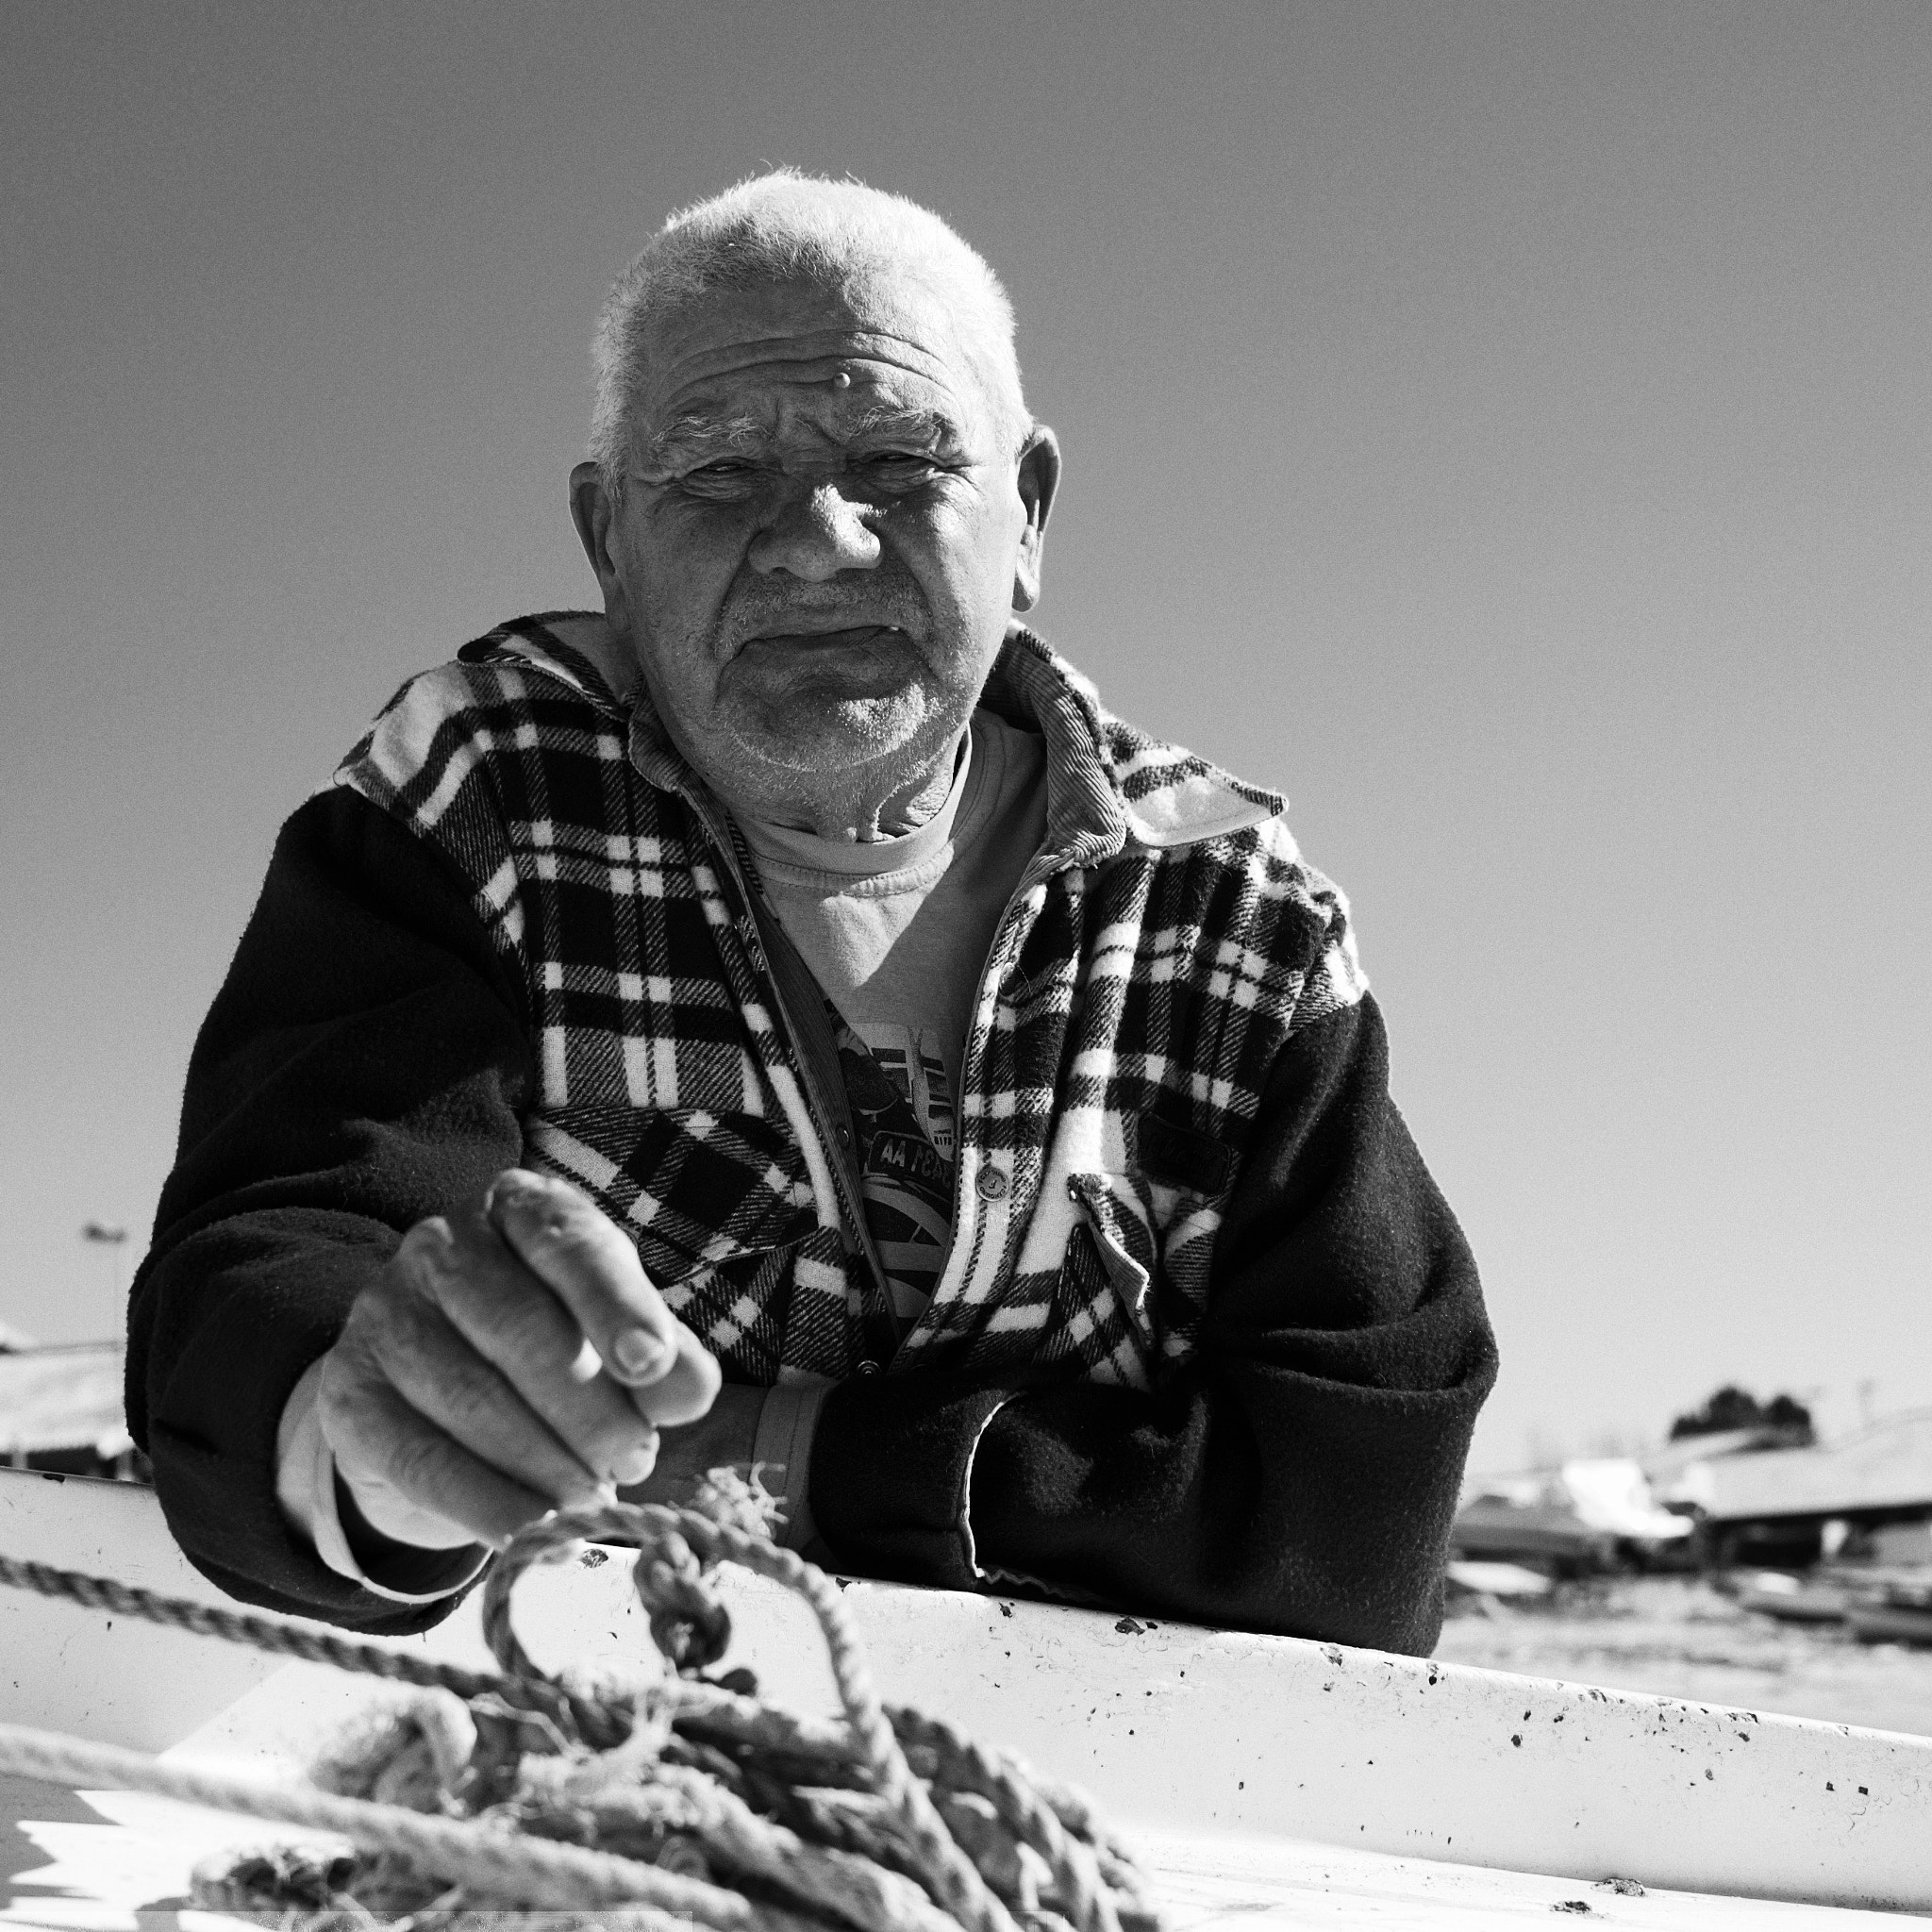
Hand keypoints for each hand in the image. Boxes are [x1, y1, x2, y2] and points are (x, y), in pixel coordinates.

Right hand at [317, 1168, 720, 1549]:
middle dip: (590, 1407)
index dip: (616, 1305)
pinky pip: (421, 1458)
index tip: (652, 1364)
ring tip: (593, 1499)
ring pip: (471, 1396)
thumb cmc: (550, 1349)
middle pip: (520, 1326)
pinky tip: (531, 1532)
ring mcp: (385, 1316)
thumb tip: (686, 1389)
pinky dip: (485, 1504)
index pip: (570, 1245)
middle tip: (635, 1460)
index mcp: (521, 1210)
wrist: (434, 1394)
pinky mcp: (351, 1394)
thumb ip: (665, 1358)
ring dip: (545, 1463)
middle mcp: (442, 1246)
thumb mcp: (616, 1335)